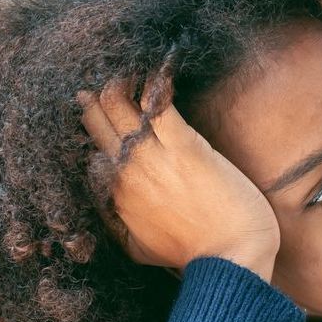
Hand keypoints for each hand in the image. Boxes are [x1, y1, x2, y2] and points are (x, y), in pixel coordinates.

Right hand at [76, 66, 280, 281]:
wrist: (232, 258)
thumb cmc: (191, 254)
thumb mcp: (137, 249)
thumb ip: (115, 225)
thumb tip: (105, 204)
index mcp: (113, 193)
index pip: (90, 144)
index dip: (91, 118)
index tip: (93, 99)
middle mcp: (125, 172)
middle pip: (97, 118)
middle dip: (98, 92)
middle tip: (108, 71)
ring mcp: (153, 159)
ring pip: (119, 105)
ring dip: (119, 81)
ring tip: (126, 63)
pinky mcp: (186, 148)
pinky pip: (158, 105)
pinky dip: (153, 84)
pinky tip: (154, 65)